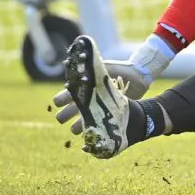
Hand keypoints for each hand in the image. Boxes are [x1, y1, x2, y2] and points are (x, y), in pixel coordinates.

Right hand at [52, 34, 174, 133]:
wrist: (137, 77)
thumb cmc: (119, 69)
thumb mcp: (104, 67)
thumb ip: (93, 67)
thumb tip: (79, 60)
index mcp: (86, 86)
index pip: (69, 93)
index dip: (62, 98)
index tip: (57, 102)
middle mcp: (90, 98)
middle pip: (73, 108)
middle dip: (65, 114)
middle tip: (60, 119)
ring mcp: (99, 107)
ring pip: (84, 118)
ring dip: (78, 124)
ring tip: (74, 130)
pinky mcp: (110, 114)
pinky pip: (98, 123)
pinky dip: (93, 129)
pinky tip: (90, 134)